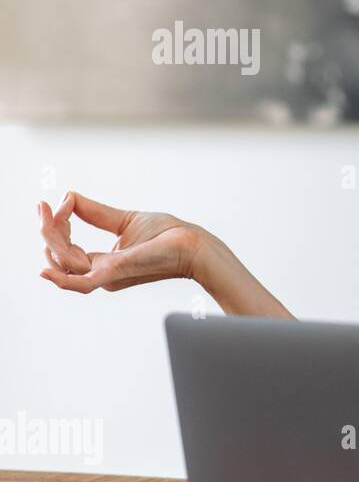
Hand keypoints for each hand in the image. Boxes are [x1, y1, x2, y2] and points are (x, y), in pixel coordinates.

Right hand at [37, 192, 204, 293]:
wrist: (193, 244)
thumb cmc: (167, 235)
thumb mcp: (123, 219)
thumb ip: (93, 212)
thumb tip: (67, 197)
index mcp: (102, 264)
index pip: (65, 250)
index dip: (53, 228)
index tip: (47, 205)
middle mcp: (101, 273)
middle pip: (59, 255)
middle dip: (47, 230)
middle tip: (43, 207)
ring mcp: (106, 275)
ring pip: (62, 261)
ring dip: (51, 236)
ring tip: (49, 213)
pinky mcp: (114, 273)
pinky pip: (79, 283)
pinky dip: (59, 279)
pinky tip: (44, 271)